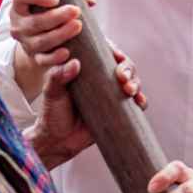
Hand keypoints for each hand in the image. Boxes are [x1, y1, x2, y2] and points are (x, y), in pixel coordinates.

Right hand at [10, 0, 94, 99]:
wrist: (45, 38)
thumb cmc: (53, 11)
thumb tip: (89, 0)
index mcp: (20, 6)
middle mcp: (19, 25)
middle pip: (35, 22)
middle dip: (57, 17)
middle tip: (76, 11)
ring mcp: (27, 43)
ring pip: (41, 42)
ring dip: (60, 34)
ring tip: (78, 26)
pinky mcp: (37, 58)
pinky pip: (45, 61)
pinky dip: (57, 59)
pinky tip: (69, 55)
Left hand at [24, 43, 146, 169]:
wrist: (57, 141)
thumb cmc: (51, 112)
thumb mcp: (51, 92)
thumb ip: (58, 76)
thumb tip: (75, 63)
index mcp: (87, 68)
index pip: (105, 53)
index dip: (115, 51)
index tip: (116, 55)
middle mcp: (102, 78)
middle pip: (124, 66)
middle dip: (128, 69)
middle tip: (123, 77)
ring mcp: (112, 93)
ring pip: (133, 81)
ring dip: (136, 82)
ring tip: (129, 90)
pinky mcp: (119, 109)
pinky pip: (136, 102)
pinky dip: (141, 100)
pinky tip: (140, 102)